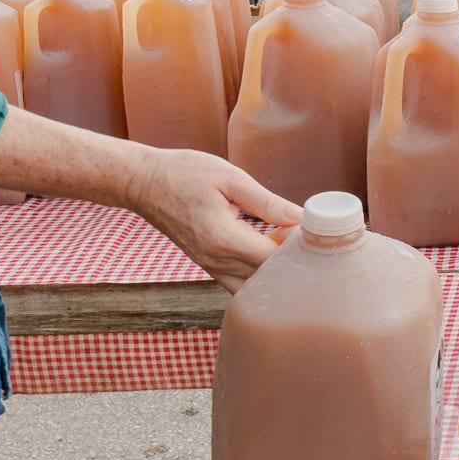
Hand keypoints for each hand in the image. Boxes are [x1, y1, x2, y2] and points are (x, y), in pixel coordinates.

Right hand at [127, 147, 300, 289]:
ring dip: (275, 271)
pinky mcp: (206, 264)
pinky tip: (268, 249)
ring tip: (288, 245)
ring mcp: (209, 267)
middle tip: (310, 241)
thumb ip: (267, 203)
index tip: (316, 235)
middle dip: (293, 264)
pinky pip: (238, 282)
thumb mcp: (230, 178)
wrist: (142, 182)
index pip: (275, 261)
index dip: (300, 251)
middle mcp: (216, 261)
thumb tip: (301, 218)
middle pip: (268, 279)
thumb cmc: (184, 173)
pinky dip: (258, 273)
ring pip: (254, 286)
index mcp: (224, 239)